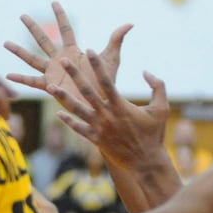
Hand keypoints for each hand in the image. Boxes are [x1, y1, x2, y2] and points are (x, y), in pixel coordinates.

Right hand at [5, 1, 131, 108]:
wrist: (100, 103)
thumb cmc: (106, 83)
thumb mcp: (111, 59)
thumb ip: (116, 40)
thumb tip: (130, 23)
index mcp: (73, 52)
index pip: (66, 29)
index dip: (60, 15)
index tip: (54, 2)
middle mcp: (60, 60)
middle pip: (43, 40)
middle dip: (33, 28)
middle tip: (22, 15)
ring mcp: (53, 72)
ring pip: (32, 58)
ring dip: (20, 51)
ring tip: (5, 42)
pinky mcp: (50, 86)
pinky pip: (32, 81)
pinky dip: (20, 79)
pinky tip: (8, 75)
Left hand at [47, 50, 170, 176]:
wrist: (146, 162)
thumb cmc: (154, 134)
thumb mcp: (162, 108)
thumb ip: (157, 86)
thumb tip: (146, 71)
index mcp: (121, 105)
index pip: (106, 80)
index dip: (97, 65)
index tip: (90, 50)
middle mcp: (107, 115)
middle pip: (86, 91)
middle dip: (74, 74)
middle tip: (64, 60)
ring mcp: (99, 128)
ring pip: (77, 109)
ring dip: (63, 97)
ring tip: (50, 86)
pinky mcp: (96, 140)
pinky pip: (79, 129)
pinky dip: (68, 121)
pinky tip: (58, 113)